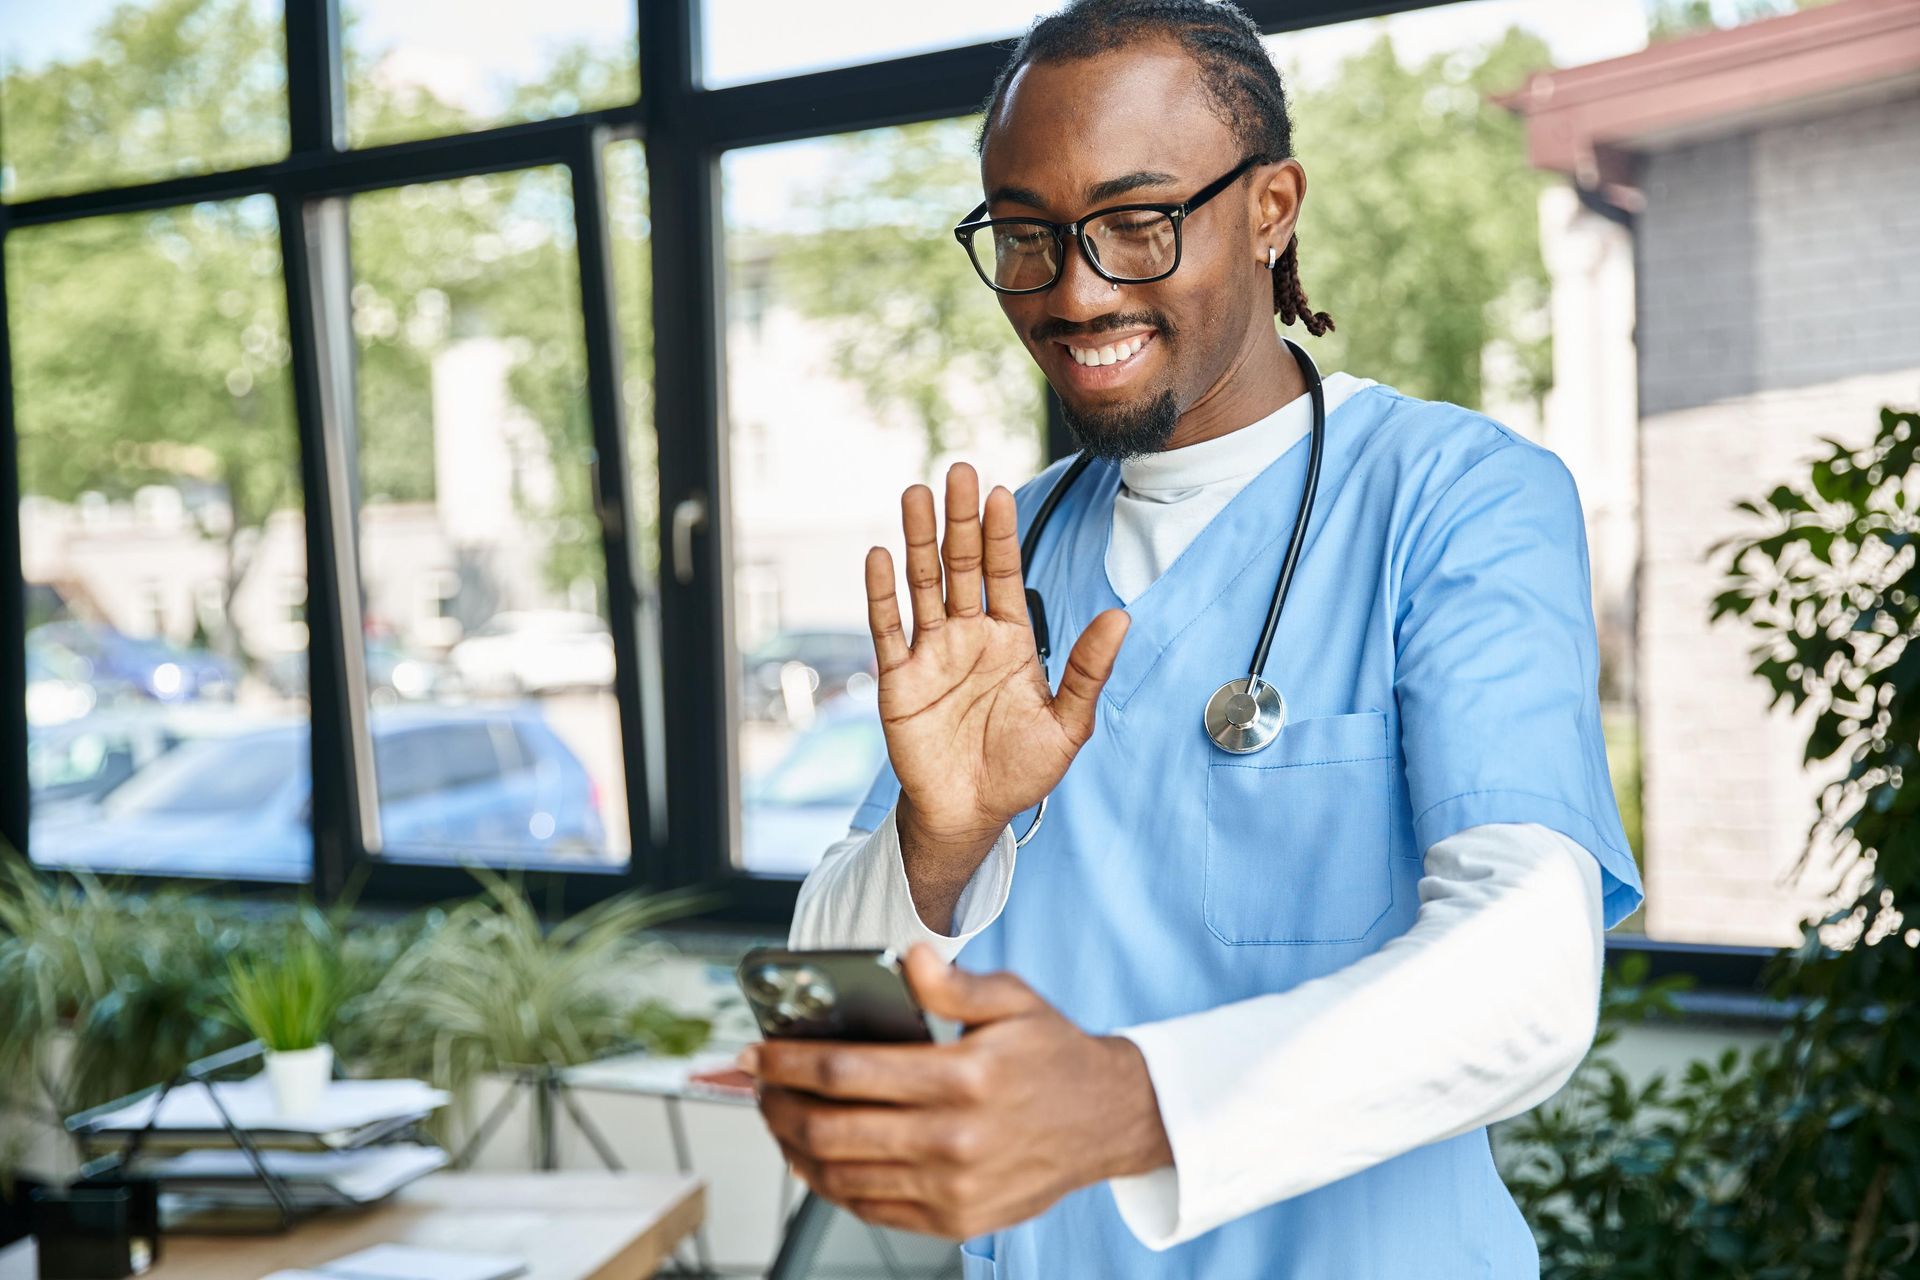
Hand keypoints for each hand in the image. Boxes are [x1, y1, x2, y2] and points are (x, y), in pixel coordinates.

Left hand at [740, 944, 1172, 1240]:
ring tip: (779, 1116)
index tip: (758, 1051)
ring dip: (793, 1146)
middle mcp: (954, 1140)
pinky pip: (869, 1207)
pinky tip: (816, 1156)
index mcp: (964, 1077)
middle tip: (758, 1084)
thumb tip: (907, 958)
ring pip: (839, 1176)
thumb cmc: (1053, 1056)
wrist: (1106, 1122)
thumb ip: (954, 983)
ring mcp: (951, 1188)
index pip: (847, 1072)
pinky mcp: (953, 1219)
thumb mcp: (1014, 1001)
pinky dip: (830, 1183)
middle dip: (777, 1105)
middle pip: (829, 1130)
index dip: (788, 1061)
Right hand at [867, 463, 1129, 851]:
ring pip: (922, 585)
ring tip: (916, 494)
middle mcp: (967, 636)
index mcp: (1009, 640)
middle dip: (958, 520)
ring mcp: (930, 654)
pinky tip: (881, 556)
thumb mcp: (1067, 723)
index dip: (999, 535)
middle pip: (960, 566)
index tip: (997, 492)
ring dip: (918, 540)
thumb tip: (1123, 618)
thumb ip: (1088, 670)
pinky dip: (882, 594)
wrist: (970, 815)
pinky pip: (888, 629)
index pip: (1004, 574)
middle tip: (957, 472)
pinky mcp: (899, 679)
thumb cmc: (1020, 770)